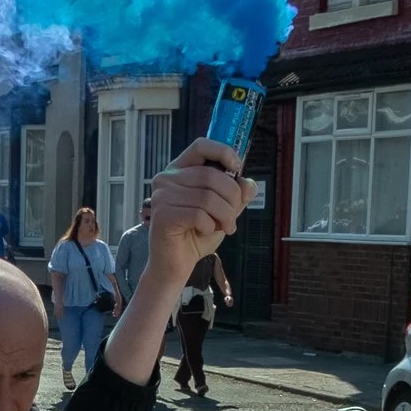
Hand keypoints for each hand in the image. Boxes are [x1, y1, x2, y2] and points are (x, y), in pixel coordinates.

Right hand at [146, 138, 253, 278]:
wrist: (175, 264)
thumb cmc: (196, 235)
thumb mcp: (223, 211)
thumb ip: (236, 195)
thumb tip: (249, 184)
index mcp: (180, 170)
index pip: (201, 146)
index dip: (224, 153)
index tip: (238, 169)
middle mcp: (167, 178)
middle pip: (211, 175)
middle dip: (231, 198)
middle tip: (233, 217)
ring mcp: (162, 196)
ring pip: (207, 197)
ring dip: (224, 216)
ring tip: (225, 227)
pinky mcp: (162, 215)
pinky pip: (198, 215)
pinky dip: (209, 226)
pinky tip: (205, 232)